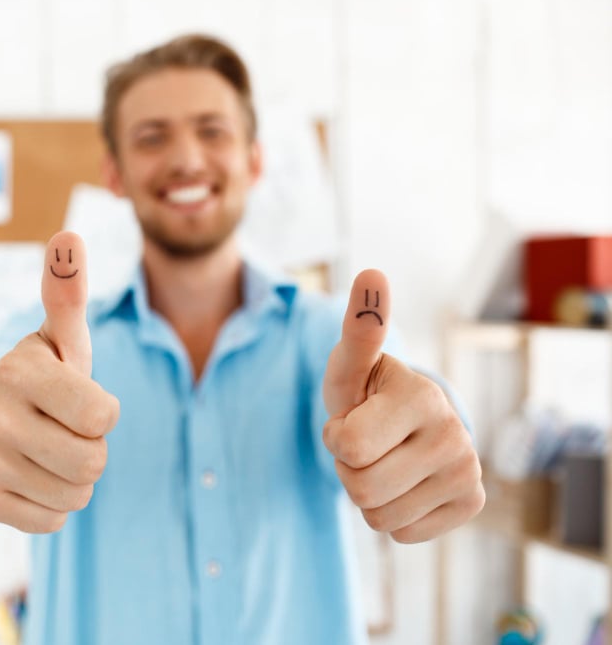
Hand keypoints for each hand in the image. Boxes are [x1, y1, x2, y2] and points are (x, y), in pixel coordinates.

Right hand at [0, 232, 119, 532]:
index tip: (79, 400)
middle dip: (91, 450)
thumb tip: (69, 235)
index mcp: (20, 369)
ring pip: (75, 495)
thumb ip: (68, 294)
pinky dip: (51, 505)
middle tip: (64, 430)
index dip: (103, 413)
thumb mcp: (61, 340)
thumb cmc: (44, 380)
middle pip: (92, 462)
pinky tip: (30, 478)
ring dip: (74, 480)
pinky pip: (52, 521)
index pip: (103, 417)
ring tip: (48, 452)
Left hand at [321, 270, 484, 542]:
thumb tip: (372, 273)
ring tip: (384, 460)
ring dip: (367, 494)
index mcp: (422, 397)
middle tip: (367, 443)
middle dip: (349, 469)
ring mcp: (469, 471)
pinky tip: (404, 483)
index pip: (348, 447)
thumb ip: (359, 327)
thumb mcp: (352, 364)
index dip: (335, 437)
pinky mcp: (471, 502)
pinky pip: (402, 534)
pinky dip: (392, 515)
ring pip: (379, 517)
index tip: (353, 416)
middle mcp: (455, 434)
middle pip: (361, 488)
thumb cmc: (368, 390)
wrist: (405, 422)